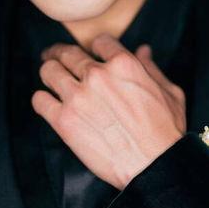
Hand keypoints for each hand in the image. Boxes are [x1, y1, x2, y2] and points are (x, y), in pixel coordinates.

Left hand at [31, 33, 186, 189]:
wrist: (154, 167)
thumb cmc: (166, 132)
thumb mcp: (169, 93)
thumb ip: (152, 68)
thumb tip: (143, 50)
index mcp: (123, 64)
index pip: (100, 41)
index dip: (96, 46)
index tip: (92, 53)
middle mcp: (97, 75)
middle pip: (67, 52)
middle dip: (60, 52)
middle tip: (54, 55)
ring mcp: (78, 97)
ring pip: (48, 70)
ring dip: (49, 71)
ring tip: (50, 76)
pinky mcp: (64, 120)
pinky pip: (39, 100)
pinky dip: (42, 100)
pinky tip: (48, 103)